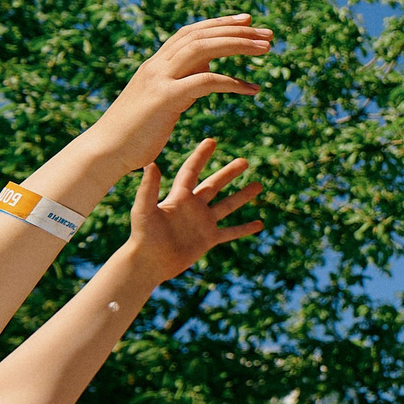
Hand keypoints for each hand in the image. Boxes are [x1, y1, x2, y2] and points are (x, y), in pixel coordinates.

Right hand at [94, 16, 272, 169]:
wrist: (106, 150)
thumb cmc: (135, 132)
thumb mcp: (162, 101)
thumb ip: (182, 83)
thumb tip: (205, 70)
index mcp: (156, 65)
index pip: (190, 33)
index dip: (219, 24)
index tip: (247, 21)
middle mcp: (157, 66)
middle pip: (200, 35)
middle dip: (236, 31)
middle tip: (267, 34)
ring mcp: (160, 79)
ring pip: (203, 49)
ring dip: (237, 45)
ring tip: (266, 50)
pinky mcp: (165, 98)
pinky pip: (206, 82)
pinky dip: (232, 82)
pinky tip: (253, 89)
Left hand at [125, 138, 264, 281]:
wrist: (149, 262)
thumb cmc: (143, 235)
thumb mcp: (144, 209)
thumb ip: (149, 188)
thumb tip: (150, 164)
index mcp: (178, 197)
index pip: (191, 171)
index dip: (200, 156)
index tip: (212, 141)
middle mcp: (193, 207)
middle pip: (214, 185)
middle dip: (229, 173)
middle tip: (245, 161)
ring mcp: (202, 223)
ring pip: (227, 206)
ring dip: (242, 197)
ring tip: (258, 186)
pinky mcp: (208, 239)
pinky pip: (230, 232)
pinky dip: (244, 229)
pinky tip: (259, 224)